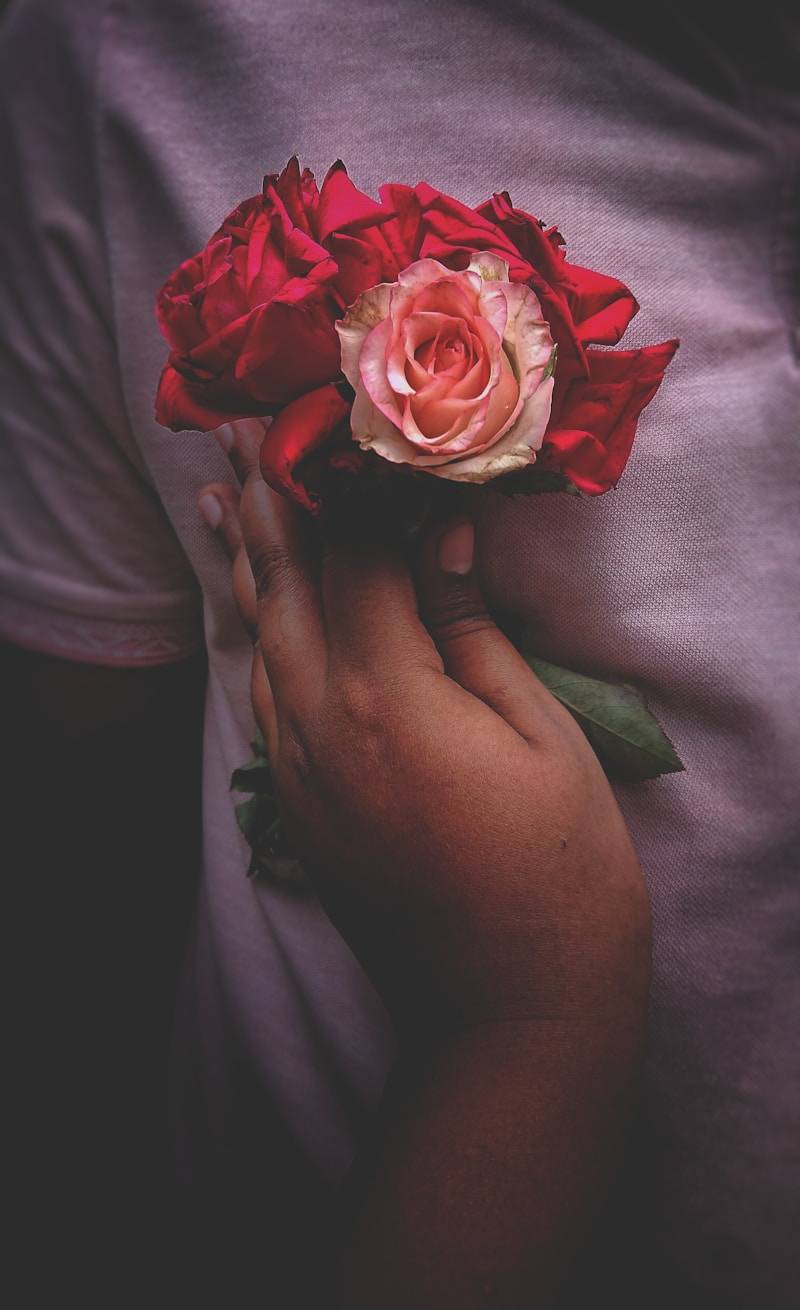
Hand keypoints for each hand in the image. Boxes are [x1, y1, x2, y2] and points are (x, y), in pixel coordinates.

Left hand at [200, 421, 649, 1038]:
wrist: (506, 1014)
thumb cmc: (557, 876)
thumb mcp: (542, 738)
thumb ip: (475, 633)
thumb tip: (440, 543)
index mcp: (387, 695)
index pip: (353, 557)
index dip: (346, 484)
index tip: (330, 420)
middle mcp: (319, 723)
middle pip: (283, 586)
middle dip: (263, 502)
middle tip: (239, 433)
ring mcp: (297, 770)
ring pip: (257, 640)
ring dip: (243, 563)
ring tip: (221, 499)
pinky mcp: (296, 807)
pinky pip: (262, 697)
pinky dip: (252, 635)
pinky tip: (250, 610)